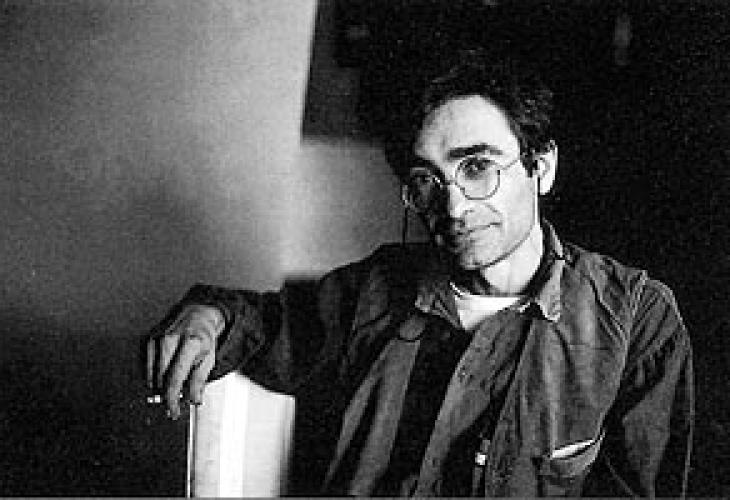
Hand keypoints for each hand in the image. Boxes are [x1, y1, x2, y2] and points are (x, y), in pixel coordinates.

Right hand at [146, 304, 223, 418]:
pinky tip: (163, 379)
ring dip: (159, 389)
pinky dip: (154, 378)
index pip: (175, 378)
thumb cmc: (203, 339)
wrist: (196, 315)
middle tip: (172, 407)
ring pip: (151, 375)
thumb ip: (200, 380)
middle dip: (166, 397)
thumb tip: (194, 401)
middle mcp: (169, 339)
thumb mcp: (209, 359)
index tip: (174, 412)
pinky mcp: (147, 340)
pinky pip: (145, 367)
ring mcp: (156, 338)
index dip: (173, 399)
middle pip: (161, 379)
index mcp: (189, 343)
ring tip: (170, 392)